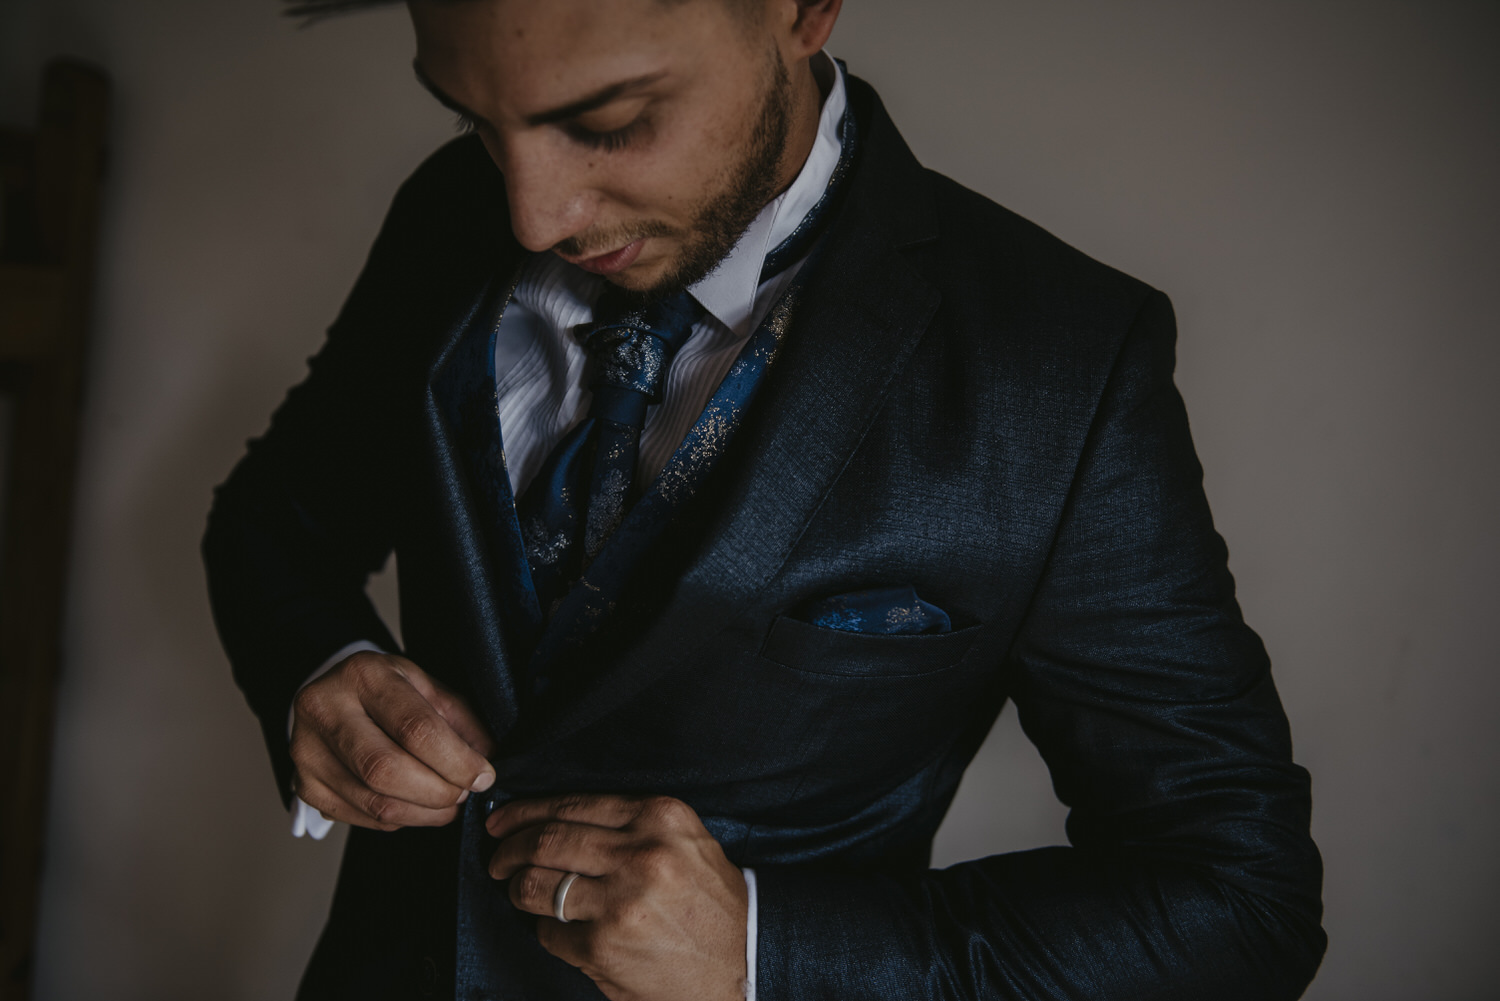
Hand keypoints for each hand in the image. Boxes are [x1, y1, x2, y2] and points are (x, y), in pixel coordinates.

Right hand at [290, 650, 496, 830]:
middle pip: (386, 770)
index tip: (483, 775)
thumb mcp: (425, 685)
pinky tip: (415, 805)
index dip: (456, 760)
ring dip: (424, 813)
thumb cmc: (386, 689)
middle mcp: (324, 710)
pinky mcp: (304, 786)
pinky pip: (362, 817)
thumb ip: (458, 720)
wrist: (332, 694)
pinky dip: (400, 820)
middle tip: (463, 793)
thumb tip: (486, 760)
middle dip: (438, 792)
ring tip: (447, 803)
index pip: (414, 727)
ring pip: (374, 802)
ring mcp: (307, 751)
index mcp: (363, 674)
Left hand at [488, 794, 748, 1000]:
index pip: (572, 805)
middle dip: (509, 850)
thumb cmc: (711, 900)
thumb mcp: (685, 840)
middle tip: (497, 859)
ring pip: (538, 885)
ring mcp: (621, 902)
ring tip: (519, 892)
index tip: (502, 820)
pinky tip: (555, 928)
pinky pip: (549, 931)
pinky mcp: (606, 946)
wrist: (744, 959)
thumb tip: (554, 818)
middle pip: (546, 841)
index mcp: (660, 817)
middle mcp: (641, 853)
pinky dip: (543, 929)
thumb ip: (631, 824)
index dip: (525, 812)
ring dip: (517, 889)